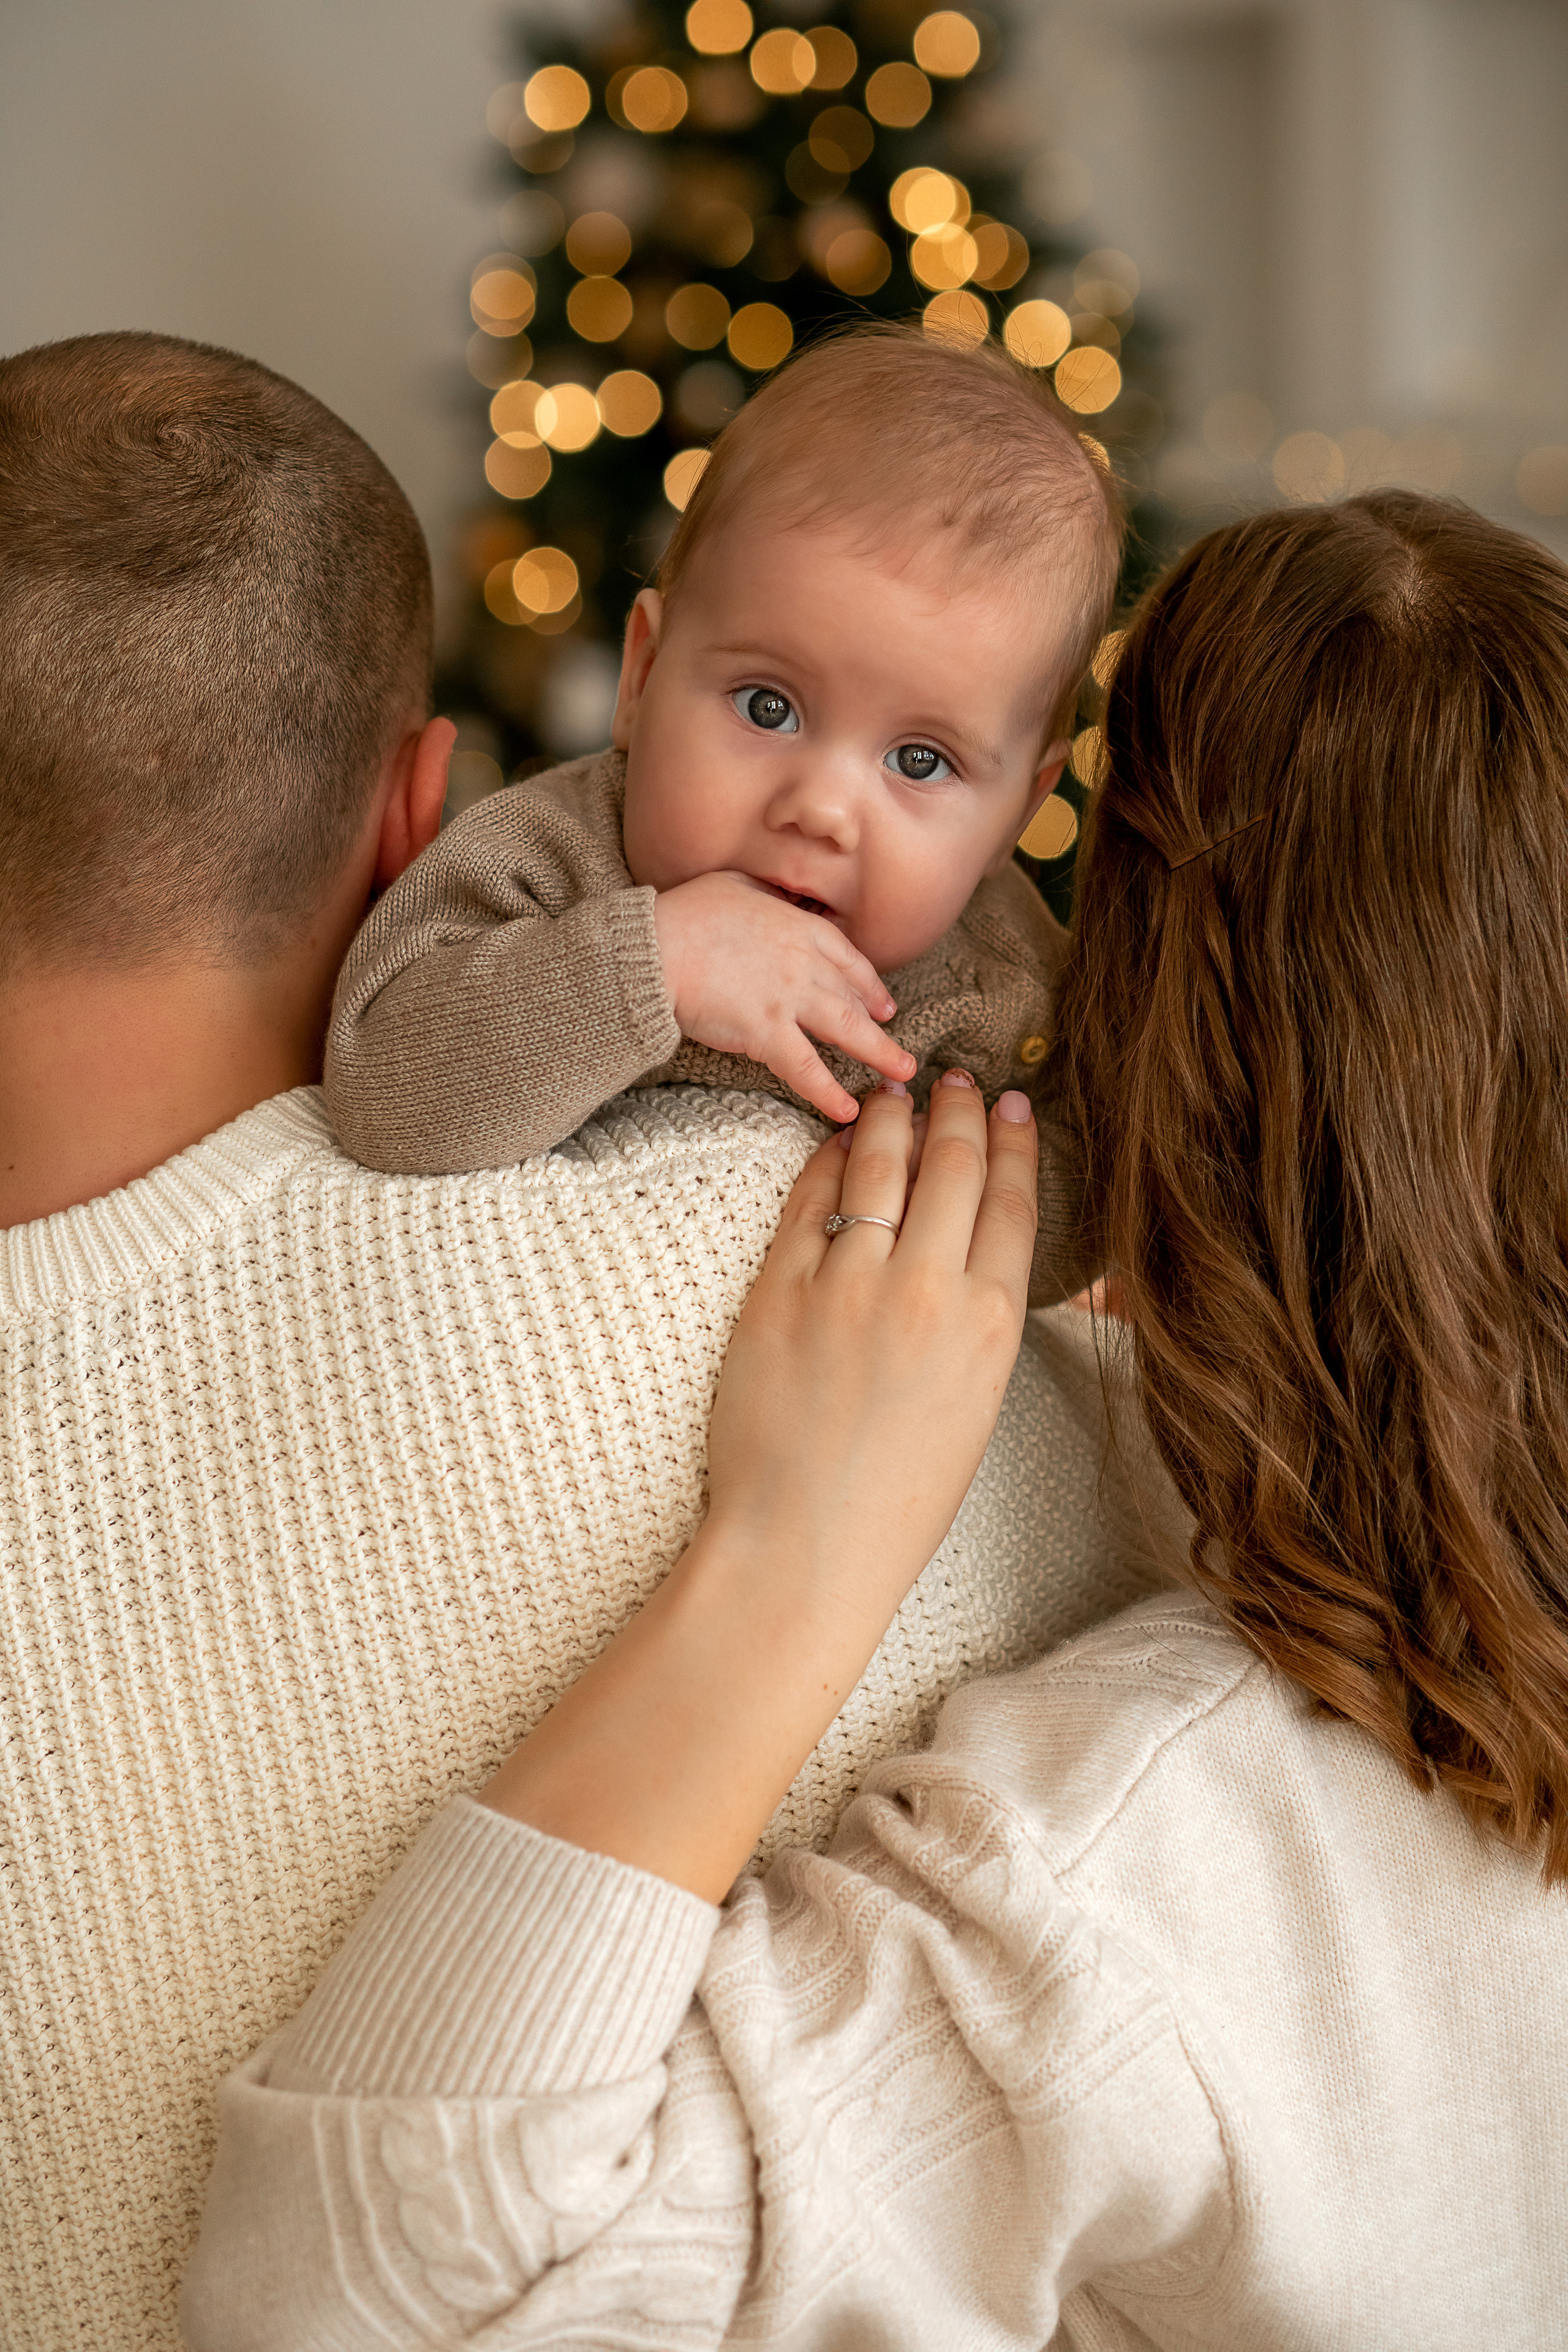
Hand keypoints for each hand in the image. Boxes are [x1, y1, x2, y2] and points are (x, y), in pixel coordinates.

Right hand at [653, 870, 915, 1122]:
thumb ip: (764, 897)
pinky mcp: (766, 1031)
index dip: (868, 983)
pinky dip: (827, 1091)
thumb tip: (772, 901)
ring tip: (899, 1075)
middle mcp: (803, 962)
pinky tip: (846, 1110)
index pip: (846, 957)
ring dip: (877, 1053)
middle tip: (899, 1046)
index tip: (882, 1002)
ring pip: (845, 1029)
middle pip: (852, 996)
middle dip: (880, 1023)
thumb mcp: (735, 886)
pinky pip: (805, 1067)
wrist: (656, 948)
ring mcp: (789, 998)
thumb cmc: (685, 914)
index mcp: (798, 926)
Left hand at [706, 1075, 1037, 1605]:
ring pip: (879, 1166)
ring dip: (893, 1118)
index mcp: (990, 1326)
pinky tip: (838, 1141)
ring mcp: (847, 1285)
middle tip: (958, 1080)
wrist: (802, 1547)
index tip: (1012, 1104)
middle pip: (952, 1168)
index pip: (1011, 1202)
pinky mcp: (778, 1290)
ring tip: (896, 1093)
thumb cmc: (895, 1499)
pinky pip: (809, 1200)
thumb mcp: (974, 1408)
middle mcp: (926, 1292)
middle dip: (959, 1112)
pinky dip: (828, 1159)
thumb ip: (977, 1322)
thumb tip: (967, 1248)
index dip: (1013, 1142)